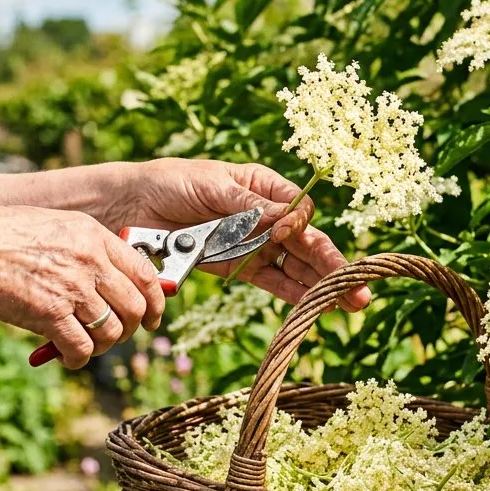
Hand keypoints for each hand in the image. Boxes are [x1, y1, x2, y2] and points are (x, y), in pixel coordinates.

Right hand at [0, 206, 165, 368]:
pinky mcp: (50, 315)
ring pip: (113, 332)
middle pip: (135, 307)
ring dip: (104, 346)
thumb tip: (110, 277)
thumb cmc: (0, 236)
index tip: (153, 316)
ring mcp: (72, 289)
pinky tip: (68, 357)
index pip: (144, 273)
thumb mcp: (55, 227)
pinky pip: (83, 348)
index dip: (155, 300)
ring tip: (86, 346)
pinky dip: (79, 358)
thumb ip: (86, 248)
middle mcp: (90, 262)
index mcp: (93, 237)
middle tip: (116, 336)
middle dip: (131, 328)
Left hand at [117, 158, 369, 310]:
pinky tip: (316, 307)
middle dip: (332, 265)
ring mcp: (253, 244)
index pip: (300, 209)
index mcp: (264, 186)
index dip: (300, 224)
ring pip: (295, 266)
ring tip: (349, 303)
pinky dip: (293, 294)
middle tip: (358, 287)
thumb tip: (288, 218)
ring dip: (321, 285)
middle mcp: (266, 216)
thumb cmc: (171, 183)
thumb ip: (249, 205)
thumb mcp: (211, 186)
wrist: (131, 207)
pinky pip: (271, 281)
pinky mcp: (237, 267)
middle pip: (306, 242)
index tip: (289, 232)